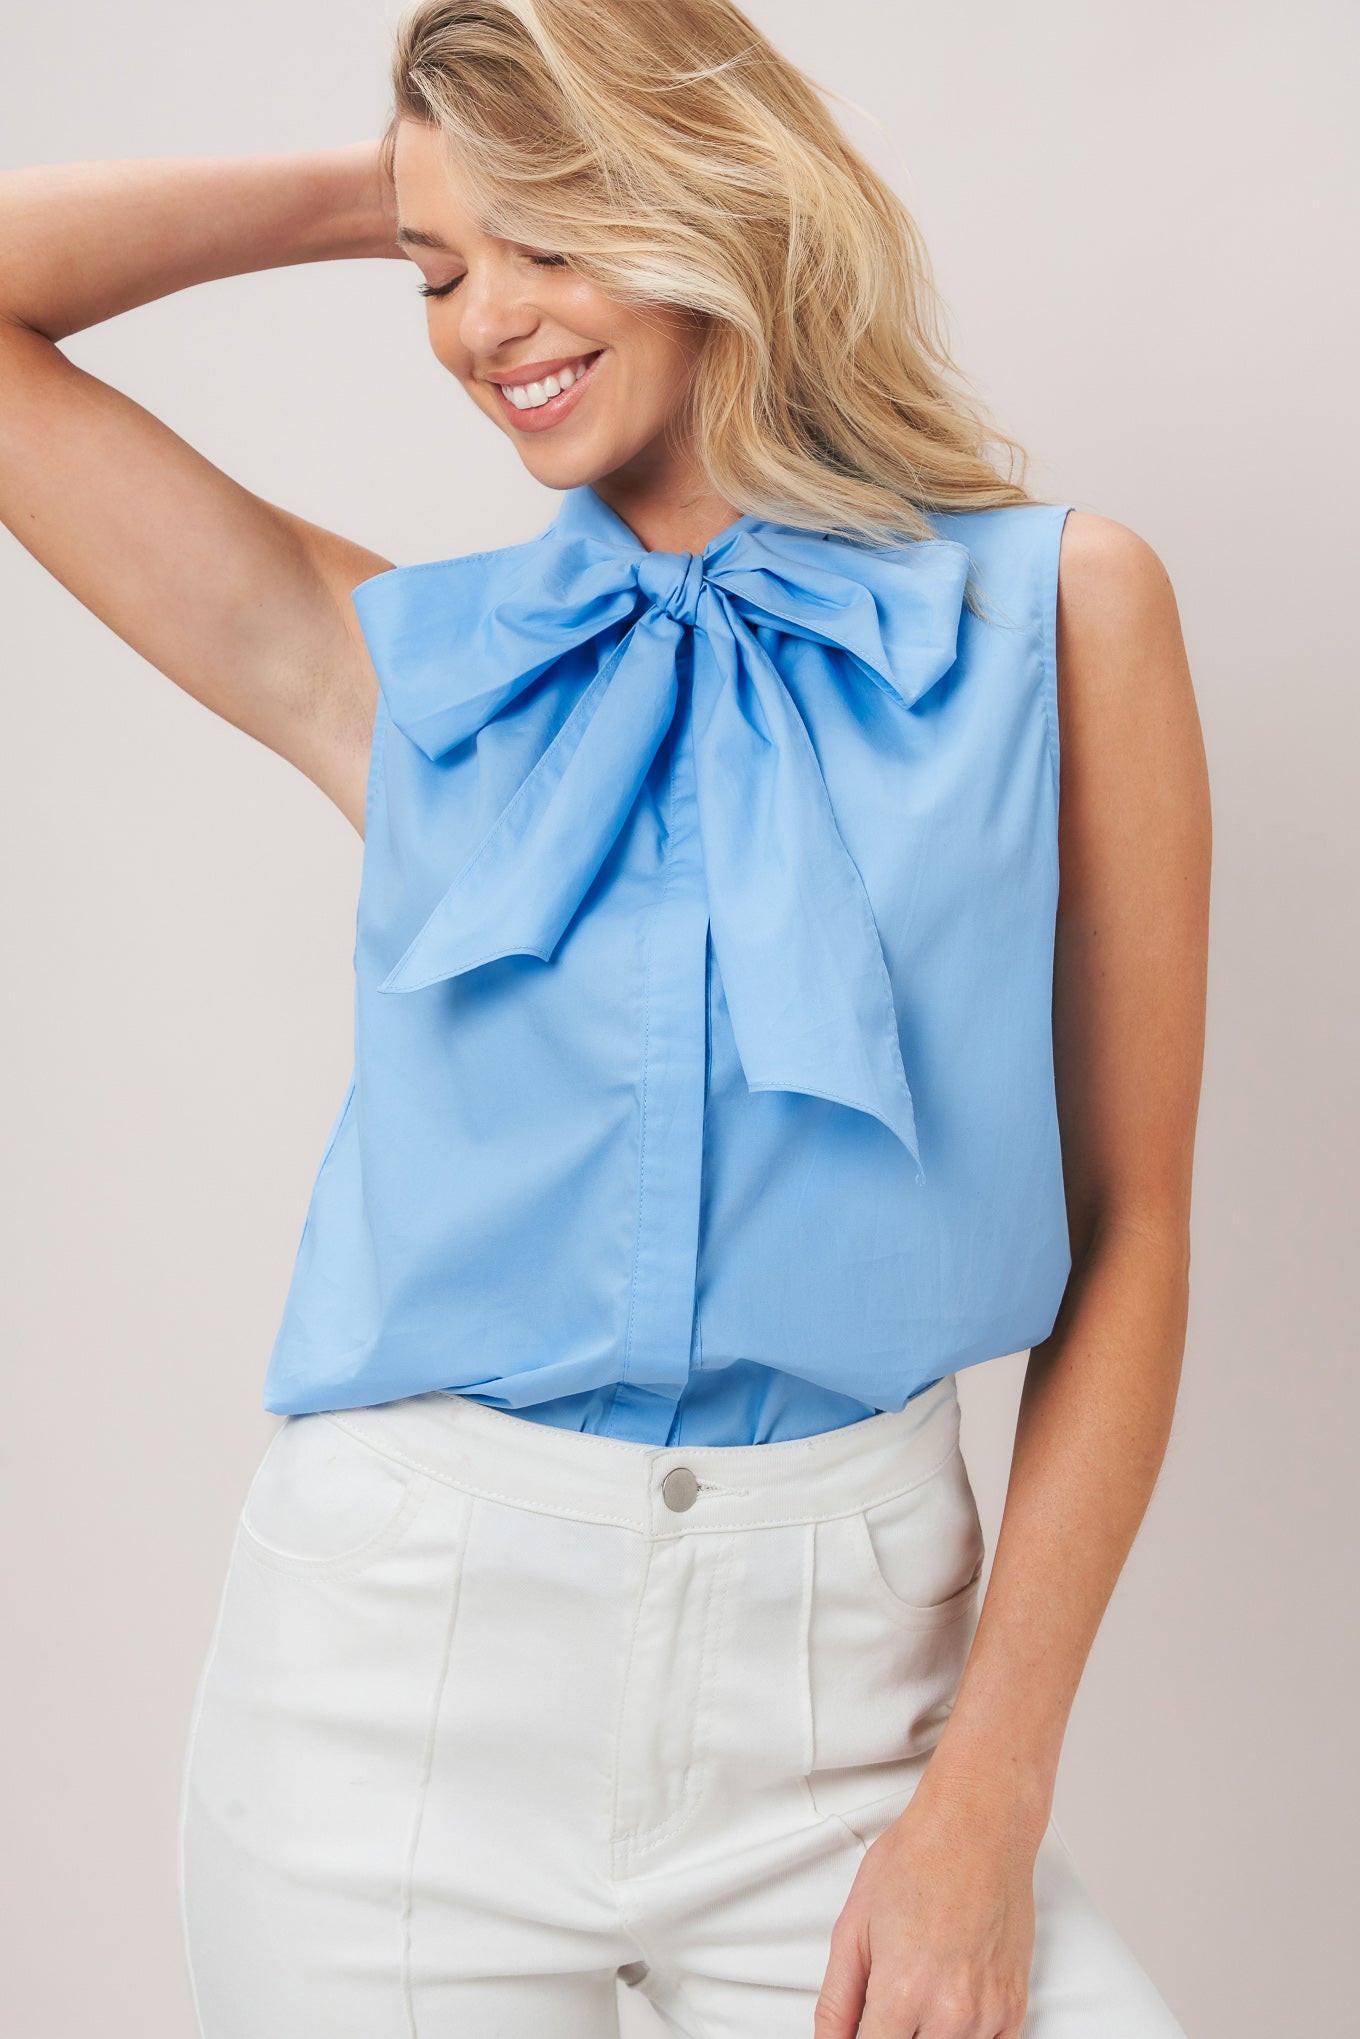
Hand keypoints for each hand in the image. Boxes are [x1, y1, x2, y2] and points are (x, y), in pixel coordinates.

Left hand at [814, 1768, 1044, 2037]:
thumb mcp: (853, 1925)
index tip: (862, 2032)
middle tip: (887, 2007)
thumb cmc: (918, 1858)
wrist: (977, 1826)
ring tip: (919, 1995)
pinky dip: (964, 2037)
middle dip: (892, 2036)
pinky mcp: (1014, 2008)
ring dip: (928, 2036)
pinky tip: (948, 2005)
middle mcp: (950, 2011)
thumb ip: (836, 2000)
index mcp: (902, 1991)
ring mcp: (987, 2013)